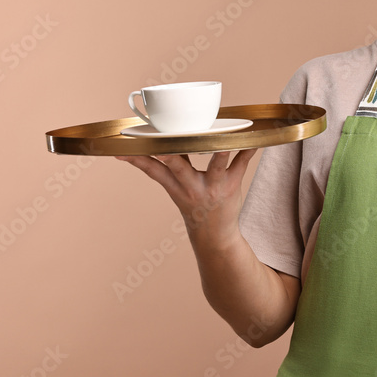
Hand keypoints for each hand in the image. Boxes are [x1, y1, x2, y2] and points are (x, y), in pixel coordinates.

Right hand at [115, 149, 258, 247]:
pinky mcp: (233, 184)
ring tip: (223, 142)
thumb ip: (166, 164)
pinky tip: (254, 141)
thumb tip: (142, 145)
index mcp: (175, 184)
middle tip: (165, 142)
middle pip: (178, 167)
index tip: (123, 150)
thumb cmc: (194, 204)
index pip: (153, 170)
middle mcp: (192, 185)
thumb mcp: (174, 188)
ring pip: (215, 168)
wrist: (214, 234)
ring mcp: (213, 186)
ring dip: (219, 155)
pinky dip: (248, 152)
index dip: (138, 160)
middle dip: (171, 155)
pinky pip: (241, 165)